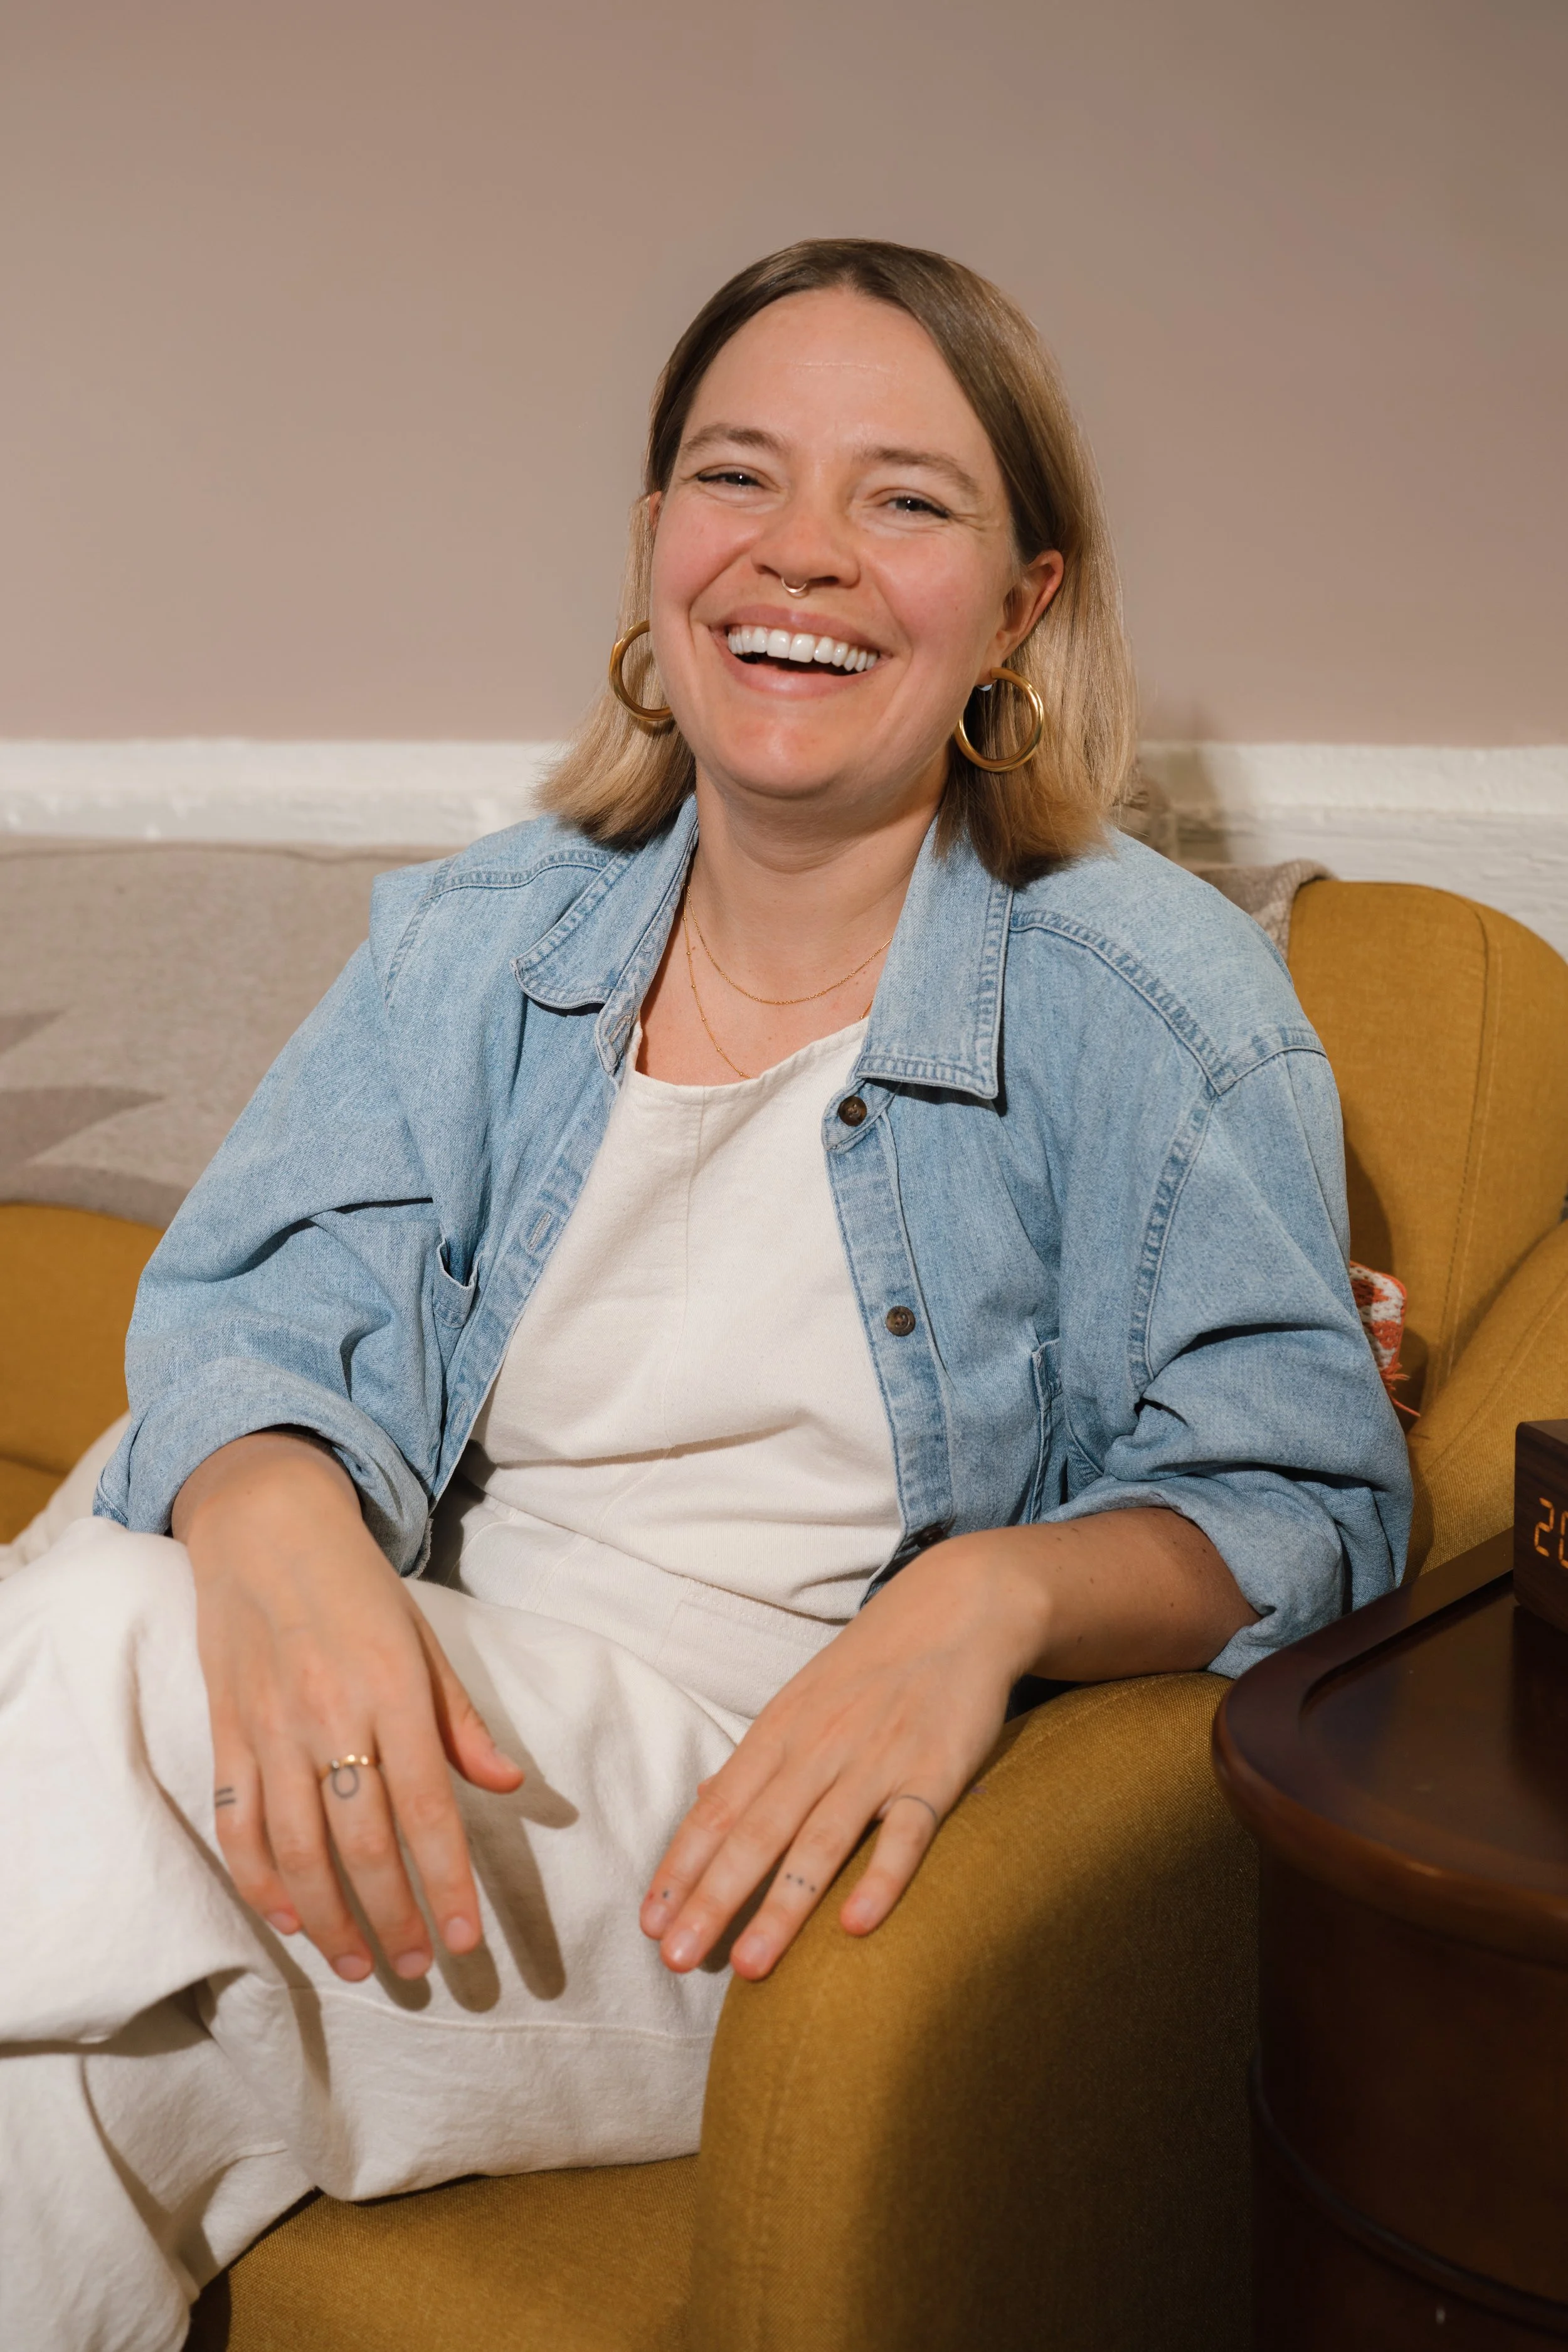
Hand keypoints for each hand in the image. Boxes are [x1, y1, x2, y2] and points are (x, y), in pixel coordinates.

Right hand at [174, 1430, 522, 1981]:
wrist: (265, 1524)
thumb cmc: (358, 1585)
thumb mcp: (425, 1640)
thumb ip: (462, 1721)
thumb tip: (509, 1786)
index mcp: (393, 1689)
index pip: (426, 1809)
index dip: (445, 1882)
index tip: (466, 1939)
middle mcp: (330, 1714)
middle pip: (361, 1843)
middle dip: (392, 1917)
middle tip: (419, 1968)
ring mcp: (269, 1726)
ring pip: (295, 1848)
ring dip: (329, 1917)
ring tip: (359, 1963)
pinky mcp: (224, 1730)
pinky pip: (238, 1823)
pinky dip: (260, 1880)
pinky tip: (289, 1917)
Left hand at [639, 1510, 1253, 1979]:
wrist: (957, 1609)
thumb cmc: (871, 1667)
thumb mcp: (801, 1702)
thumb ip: (755, 1762)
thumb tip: (700, 1809)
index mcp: (780, 1733)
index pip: (719, 1809)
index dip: (681, 1867)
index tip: (648, 1924)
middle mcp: (819, 1749)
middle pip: (758, 1832)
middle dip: (712, 1897)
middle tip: (676, 1958)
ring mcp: (878, 1761)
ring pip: (821, 1841)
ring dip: (784, 1905)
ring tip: (751, 1965)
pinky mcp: (936, 1772)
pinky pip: (907, 1831)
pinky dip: (883, 1877)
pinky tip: (857, 1926)